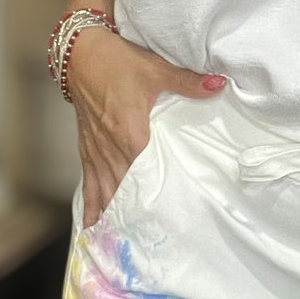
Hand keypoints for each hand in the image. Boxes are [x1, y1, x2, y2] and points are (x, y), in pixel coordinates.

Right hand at [65, 26, 225, 229]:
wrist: (80, 53)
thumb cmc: (118, 62)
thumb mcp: (156, 70)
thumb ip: (188, 82)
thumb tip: (219, 86)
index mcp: (132, 134)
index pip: (146, 174)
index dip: (156, 198)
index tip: (167, 221)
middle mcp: (112, 149)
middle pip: (127, 190)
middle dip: (138, 215)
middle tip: (151, 243)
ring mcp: (97, 152)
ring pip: (107, 192)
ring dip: (115, 216)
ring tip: (125, 244)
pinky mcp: (87, 150)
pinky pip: (89, 183)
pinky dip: (92, 205)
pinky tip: (93, 227)